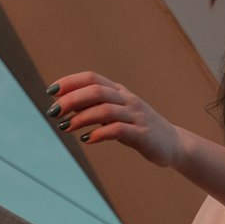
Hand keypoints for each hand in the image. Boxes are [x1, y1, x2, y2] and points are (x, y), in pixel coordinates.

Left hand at [44, 71, 179, 167]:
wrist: (173, 144)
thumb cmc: (139, 130)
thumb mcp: (116, 117)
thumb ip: (94, 110)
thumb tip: (65, 108)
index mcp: (120, 92)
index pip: (92, 79)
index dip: (70, 82)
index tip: (51, 91)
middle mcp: (128, 99)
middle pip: (96, 91)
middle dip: (72, 99)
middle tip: (54, 111)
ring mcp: (136, 116)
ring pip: (106, 109)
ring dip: (82, 117)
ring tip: (65, 127)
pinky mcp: (142, 134)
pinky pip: (118, 130)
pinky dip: (100, 133)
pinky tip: (87, 139)